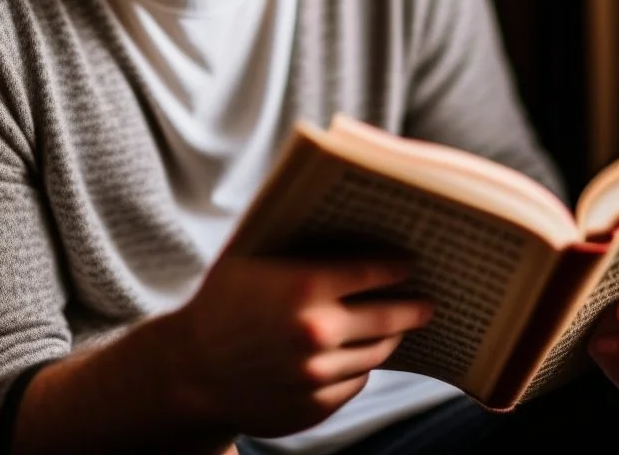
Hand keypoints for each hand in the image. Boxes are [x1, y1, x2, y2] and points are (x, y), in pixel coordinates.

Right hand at [166, 251, 433, 438]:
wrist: (190, 370)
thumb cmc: (224, 298)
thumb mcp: (254, 254)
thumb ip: (300, 236)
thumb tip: (351, 211)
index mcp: (304, 286)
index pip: (374, 272)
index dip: (397, 266)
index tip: (411, 263)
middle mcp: (316, 333)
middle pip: (388, 316)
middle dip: (413, 307)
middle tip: (428, 302)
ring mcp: (317, 376)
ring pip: (376, 354)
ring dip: (390, 338)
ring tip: (398, 326)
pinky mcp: (314, 407)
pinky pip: (354, 383)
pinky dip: (361, 367)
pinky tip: (359, 353)